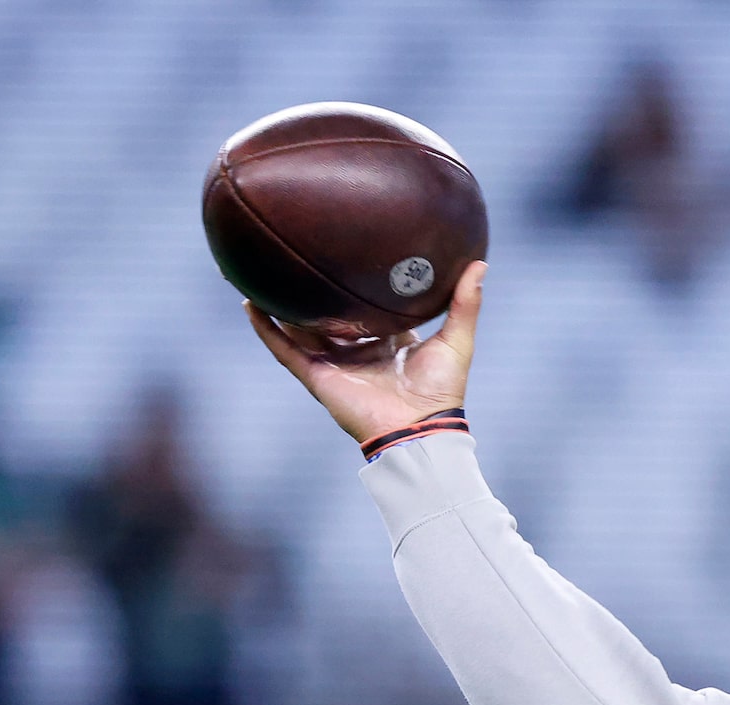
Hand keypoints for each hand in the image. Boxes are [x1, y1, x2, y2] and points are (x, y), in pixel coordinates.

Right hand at [246, 259, 484, 442]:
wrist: (418, 429)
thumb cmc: (441, 392)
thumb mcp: (456, 341)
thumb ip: (465, 304)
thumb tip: (480, 262)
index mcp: (387, 341)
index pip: (368, 306)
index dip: (357, 283)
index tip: (348, 251)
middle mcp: (357, 349)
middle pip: (328, 312)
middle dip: (313, 288)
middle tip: (299, 251)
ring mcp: (334, 362)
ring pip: (299, 326)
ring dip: (280, 302)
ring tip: (261, 269)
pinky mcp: (317, 375)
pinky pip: (283, 349)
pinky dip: (266, 329)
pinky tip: (249, 303)